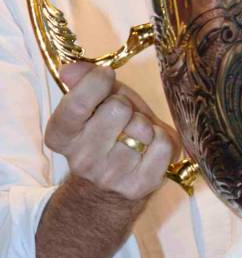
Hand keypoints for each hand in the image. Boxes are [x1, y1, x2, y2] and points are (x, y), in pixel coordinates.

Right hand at [43, 62, 178, 199]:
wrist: (112, 188)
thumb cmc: (108, 134)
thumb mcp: (94, 105)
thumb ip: (84, 82)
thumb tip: (71, 69)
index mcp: (62, 137)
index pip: (77, 103)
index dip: (96, 81)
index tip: (106, 75)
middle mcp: (82, 159)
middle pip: (117, 109)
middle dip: (126, 106)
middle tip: (124, 117)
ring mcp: (111, 175)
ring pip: (142, 128)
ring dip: (145, 125)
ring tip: (136, 135)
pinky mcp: (140, 184)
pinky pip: (162, 144)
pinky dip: (163, 138)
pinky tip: (152, 145)